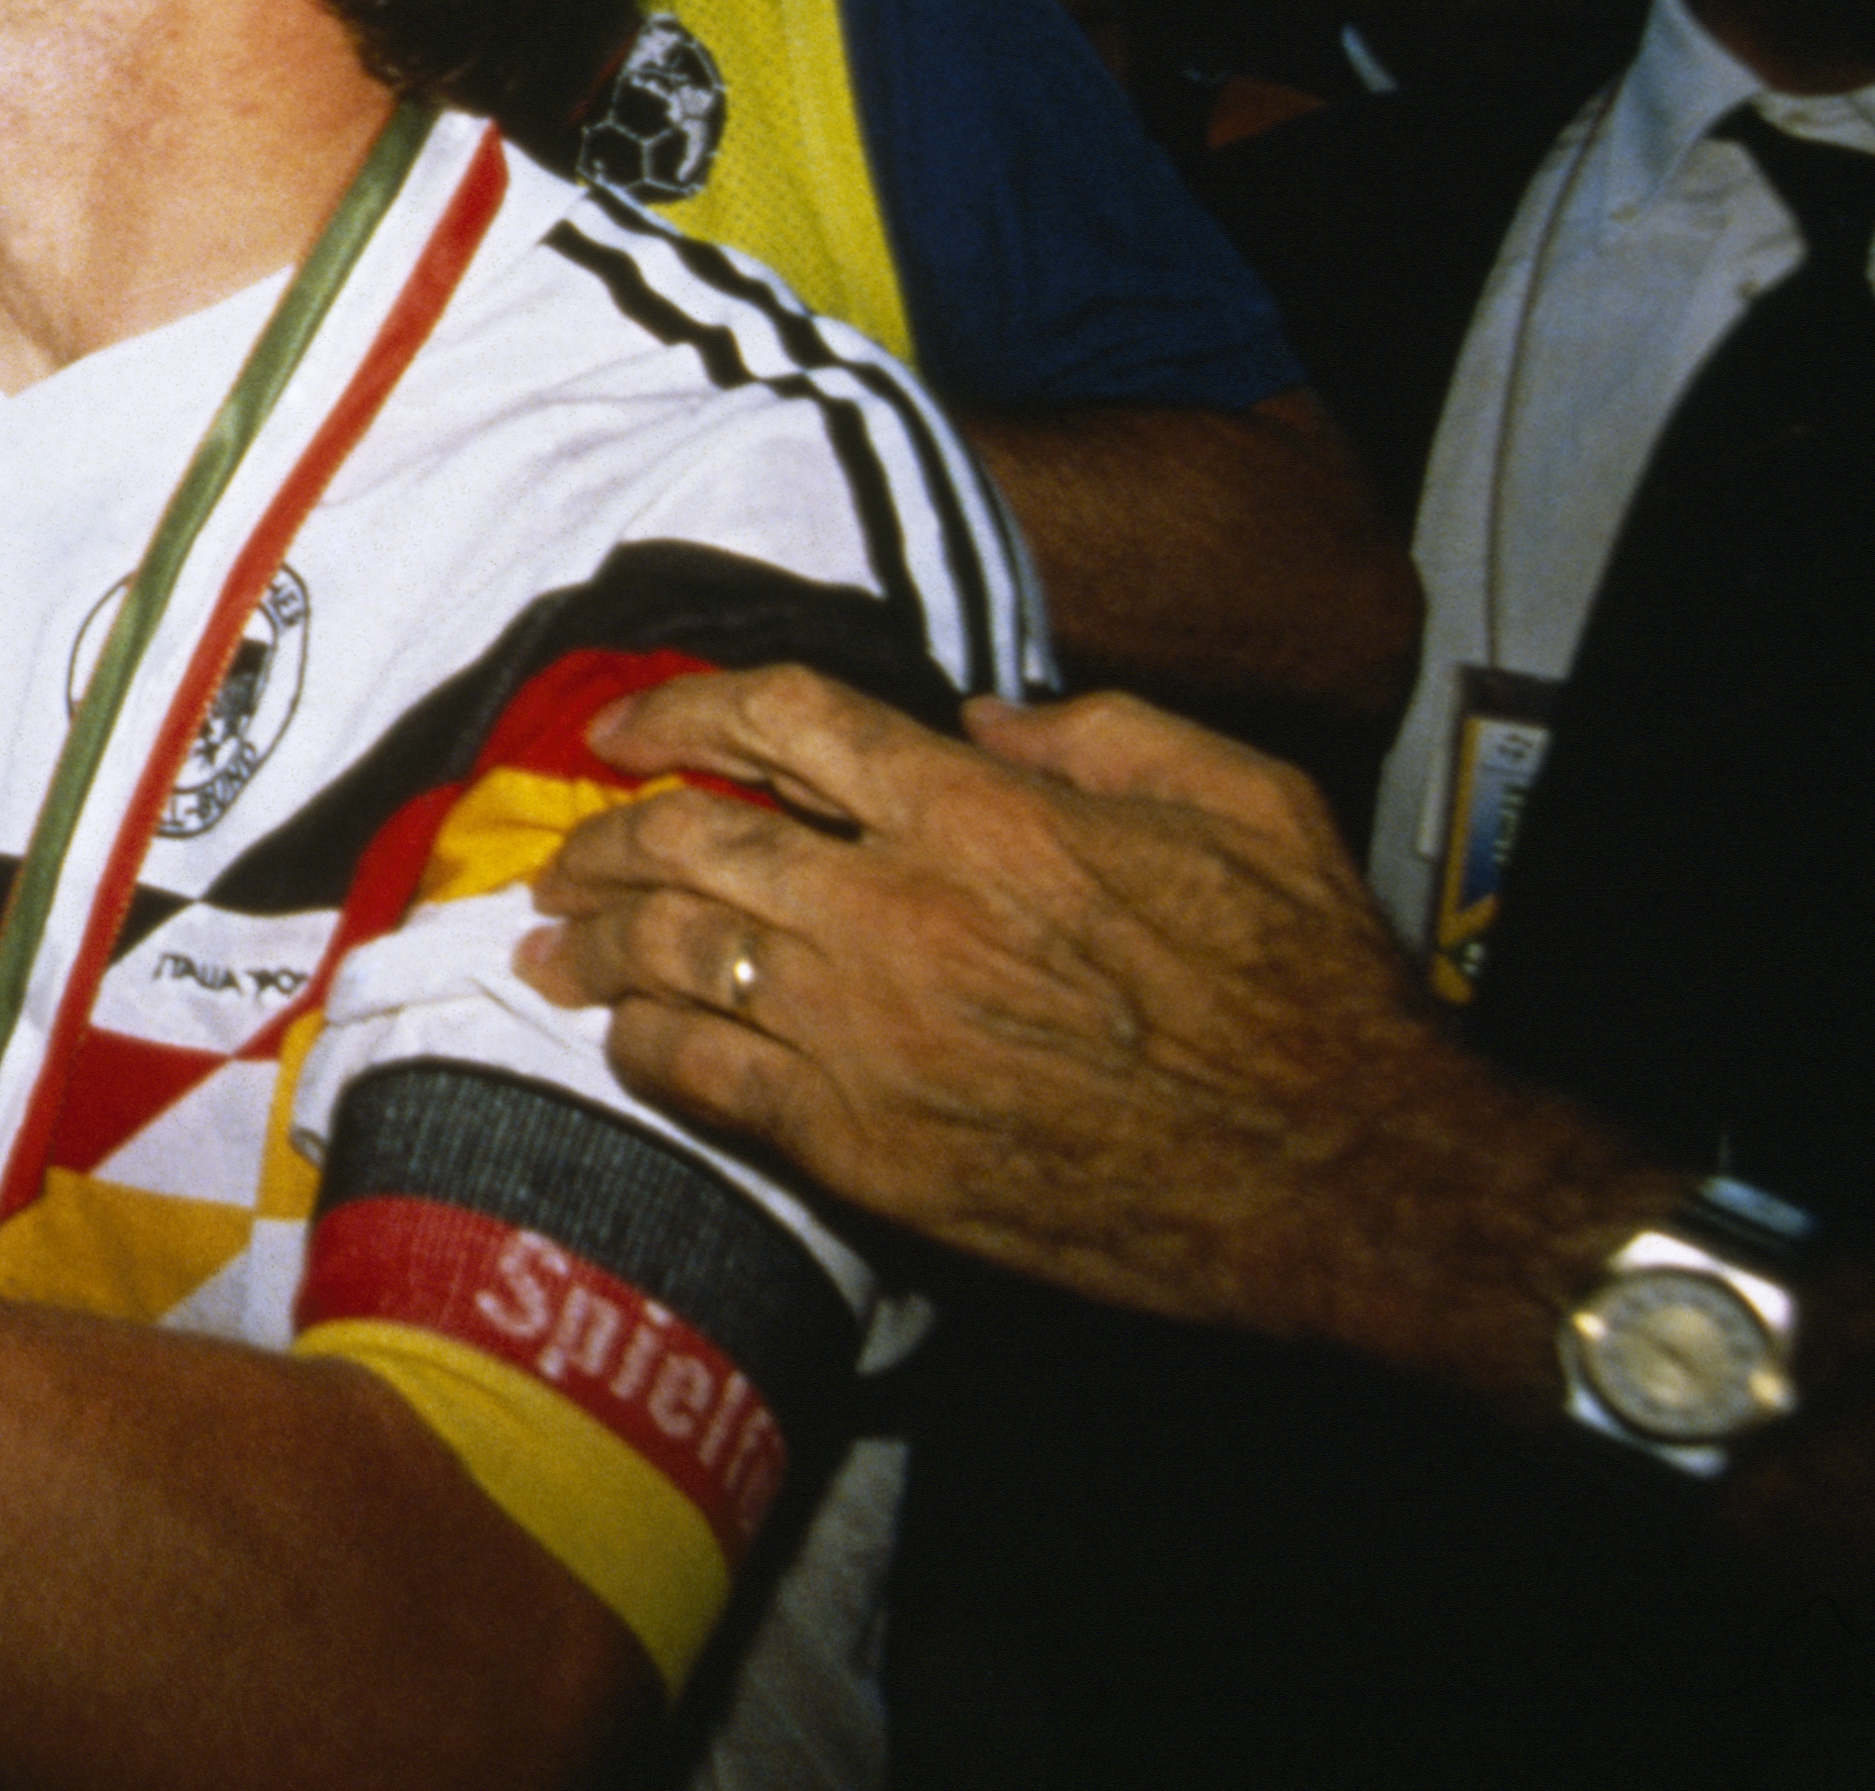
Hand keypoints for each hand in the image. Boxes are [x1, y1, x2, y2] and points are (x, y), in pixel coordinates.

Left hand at [523, 667, 1491, 1348]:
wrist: (1340, 1177)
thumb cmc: (1302, 986)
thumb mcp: (1236, 796)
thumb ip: (1096, 732)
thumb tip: (977, 719)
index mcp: (976, 811)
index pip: (777, 722)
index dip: (677, 713)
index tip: (623, 729)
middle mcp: (894, 910)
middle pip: (688, 844)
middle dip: (603, 840)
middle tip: (563, 850)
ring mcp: (867, 1034)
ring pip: (674, 960)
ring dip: (593, 943)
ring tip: (549, 941)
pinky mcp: (865, 1149)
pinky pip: (710, 1081)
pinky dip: (648, 1051)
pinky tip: (624, 1042)